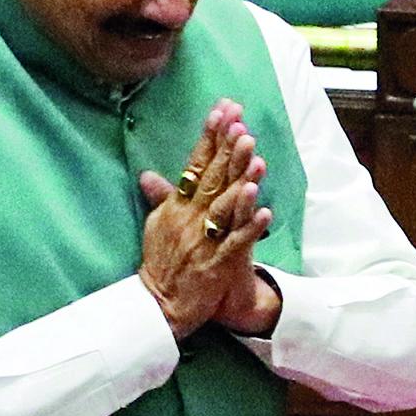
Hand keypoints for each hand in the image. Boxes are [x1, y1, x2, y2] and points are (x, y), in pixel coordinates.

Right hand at [137, 100, 272, 339]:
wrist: (159, 305)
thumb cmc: (161, 264)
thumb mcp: (156, 226)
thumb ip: (161, 198)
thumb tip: (150, 174)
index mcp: (177, 206)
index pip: (195, 164)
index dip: (210, 136)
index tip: (223, 110)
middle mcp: (190, 219)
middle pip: (213, 178)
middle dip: (228, 148)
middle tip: (242, 121)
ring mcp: (203, 241)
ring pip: (224, 207)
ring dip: (241, 181)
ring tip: (255, 156)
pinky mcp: (216, 264)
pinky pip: (236, 243)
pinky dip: (250, 228)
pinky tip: (265, 211)